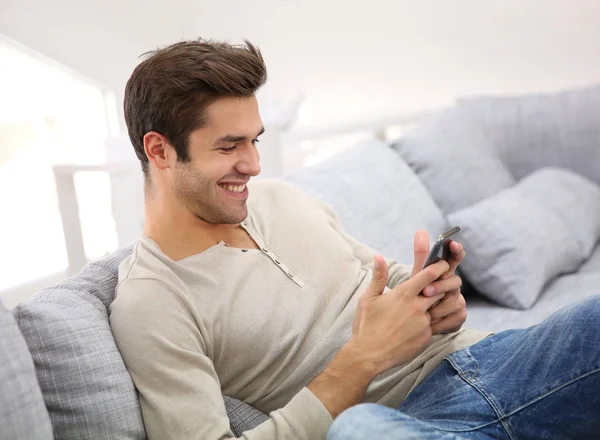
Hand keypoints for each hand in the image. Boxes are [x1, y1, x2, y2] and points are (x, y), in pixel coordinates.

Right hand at [350, 255, 448, 374]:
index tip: (443, 264)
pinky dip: (434, 321)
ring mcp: (423, 323)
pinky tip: (426, 321)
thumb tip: (378, 257)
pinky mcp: (426, 337)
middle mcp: (417, 307)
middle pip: (441, 290)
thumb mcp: (368, 298)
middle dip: (442, 285)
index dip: (440, 267)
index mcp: (404, 294)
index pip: (430, 274)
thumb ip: (378, 276)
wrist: (369, 354)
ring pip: (442, 308)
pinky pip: (437, 325)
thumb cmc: (367, 324)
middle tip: (441, 283)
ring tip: (435, 302)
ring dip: (441, 303)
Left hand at [410, 229, 466, 333]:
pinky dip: (442, 321)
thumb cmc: (417, 293)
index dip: (456, 251)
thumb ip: (421, 254)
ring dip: (439, 306)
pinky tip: (431, 324)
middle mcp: (453, 285)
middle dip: (441, 285)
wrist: (415, 321)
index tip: (453, 244)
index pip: (455, 258)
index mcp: (444, 272)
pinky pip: (455, 317)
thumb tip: (421, 230)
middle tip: (426, 291)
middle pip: (455, 281)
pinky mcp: (459, 316)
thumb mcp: (417, 274)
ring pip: (455, 300)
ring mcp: (458, 300)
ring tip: (425, 312)